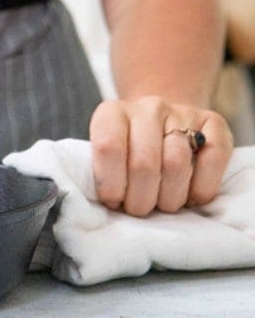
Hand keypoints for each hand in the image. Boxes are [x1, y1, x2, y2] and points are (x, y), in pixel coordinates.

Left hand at [89, 95, 233, 215]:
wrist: (165, 124)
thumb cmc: (130, 152)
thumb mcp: (107, 159)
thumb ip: (104, 175)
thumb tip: (108, 203)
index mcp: (113, 113)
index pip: (109, 146)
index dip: (111, 183)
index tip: (114, 201)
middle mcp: (148, 108)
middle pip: (144, 163)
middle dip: (140, 199)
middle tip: (139, 209)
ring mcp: (182, 113)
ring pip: (177, 164)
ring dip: (169, 198)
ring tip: (163, 204)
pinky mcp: (213, 123)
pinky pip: (213, 157)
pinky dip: (202, 188)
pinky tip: (192, 196)